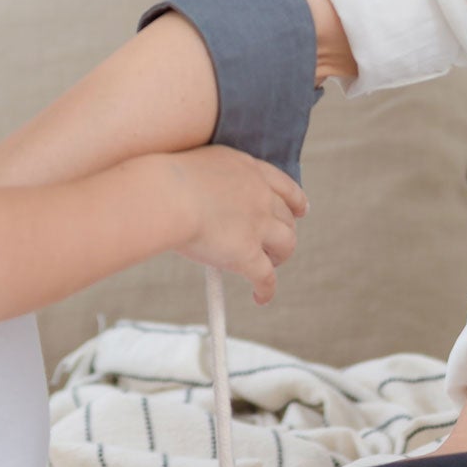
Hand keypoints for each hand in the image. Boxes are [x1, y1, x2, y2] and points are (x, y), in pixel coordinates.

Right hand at [161, 146, 306, 304]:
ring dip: (278, 257)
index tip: (301, 210)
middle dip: (283, 232)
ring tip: (267, 267)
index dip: (296, 202)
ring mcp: (257, 224)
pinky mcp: (247, 253)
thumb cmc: (165, 180)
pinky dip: (266, 290)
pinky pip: (265, 277)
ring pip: (285, 246)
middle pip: (286, 218)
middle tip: (274, 245)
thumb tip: (203, 202)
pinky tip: (260, 297)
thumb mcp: (198, 168)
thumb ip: (212, 182)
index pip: (284, 186)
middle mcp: (260, 195)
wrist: (165, 195)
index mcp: (249, 169)